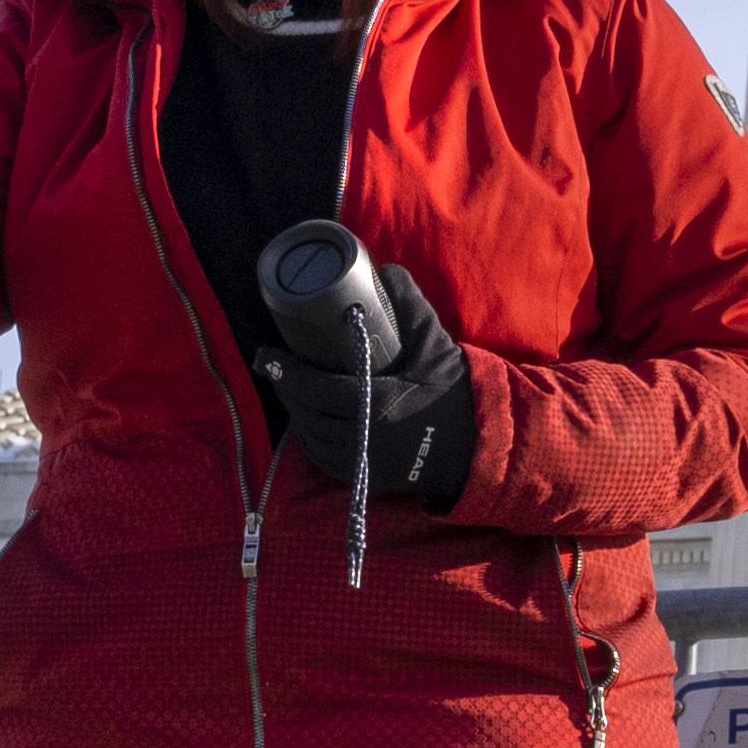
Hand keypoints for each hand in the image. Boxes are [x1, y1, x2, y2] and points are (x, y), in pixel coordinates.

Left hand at [263, 266, 475, 506]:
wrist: (480, 446)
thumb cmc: (456, 395)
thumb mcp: (435, 347)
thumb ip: (410, 308)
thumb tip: (386, 271)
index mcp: (375, 405)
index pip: (315, 388)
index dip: (286, 371)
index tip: (267, 355)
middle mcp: (362, 438)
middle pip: (306, 413)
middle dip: (287, 389)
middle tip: (277, 367)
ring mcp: (361, 462)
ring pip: (310, 436)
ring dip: (297, 412)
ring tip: (292, 389)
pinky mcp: (365, 476)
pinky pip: (323, 458)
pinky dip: (311, 437)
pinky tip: (310, 421)